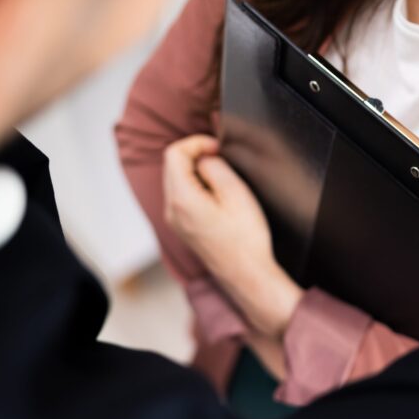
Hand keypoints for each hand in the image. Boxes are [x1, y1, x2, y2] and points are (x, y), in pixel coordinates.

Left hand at [163, 134, 301, 337]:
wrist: (247, 275)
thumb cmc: (246, 239)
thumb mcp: (236, 193)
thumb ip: (215, 168)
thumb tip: (203, 159)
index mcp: (182, 199)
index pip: (174, 154)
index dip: (196, 143)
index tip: (217, 148)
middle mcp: (172, 210)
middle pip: (171, 166)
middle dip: (195, 155)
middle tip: (221, 158)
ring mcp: (175, 221)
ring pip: (176, 181)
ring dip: (196, 171)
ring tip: (222, 177)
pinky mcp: (183, 228)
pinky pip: (181, 197)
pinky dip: (196, 186)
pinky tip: (218, 195)